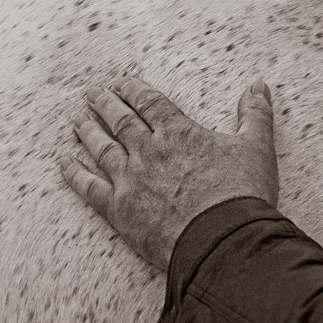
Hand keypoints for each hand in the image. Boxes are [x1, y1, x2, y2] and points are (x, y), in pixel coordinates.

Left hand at [64, 75, 278, 270]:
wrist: (222, 241)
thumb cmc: (242, 195)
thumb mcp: (256, 148)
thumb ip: (255, 114)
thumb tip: (258, 85)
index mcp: (179, 132)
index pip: (150, 102)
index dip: (134, 89)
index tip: (121, 81)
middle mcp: (149, 151)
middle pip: (120, 120)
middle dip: (105, 103)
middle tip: (92, 92)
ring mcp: (130, 180)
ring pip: (101, 148)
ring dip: (88, 131)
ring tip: (77, 119)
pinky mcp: (120, 210)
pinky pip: (90, 187)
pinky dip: (74, 173)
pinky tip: (64, 162)